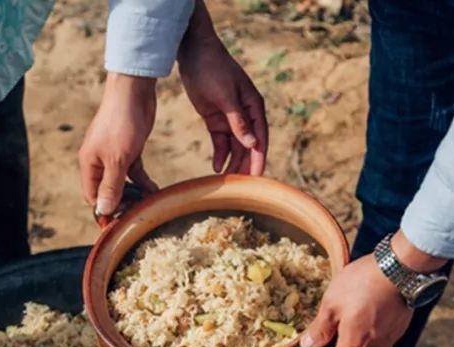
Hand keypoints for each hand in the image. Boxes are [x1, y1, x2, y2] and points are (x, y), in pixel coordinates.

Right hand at [78, 73, 158, 215]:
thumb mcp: (117, 160)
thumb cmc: (121, 124)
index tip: (120, 225)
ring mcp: (115, 156)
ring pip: (123, 184)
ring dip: (135, 195)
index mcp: (88, 164)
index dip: (104, 212)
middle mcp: (98, 161)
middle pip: (107, 192)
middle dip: (121, 205)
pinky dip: (144, 183)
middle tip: (139, 217)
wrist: (134, 94)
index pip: (92, 197)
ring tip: (149, 207)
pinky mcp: (130, 150)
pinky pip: (135, 173)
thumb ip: (111, 186)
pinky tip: (155, 192)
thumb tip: (103, 210)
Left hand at [178, 7, 266, 175]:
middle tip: (242, 187)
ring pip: (235, 147)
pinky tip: (216, 167)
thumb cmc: (213, 68)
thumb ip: (239, 121)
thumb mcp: (226, 96)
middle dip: (245, 165)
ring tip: (227, 182)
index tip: (256, 177)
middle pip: (248, 146)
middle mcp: (246, 115)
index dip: (259, 159)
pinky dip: (219, 154)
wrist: (193, 50)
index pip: (260, 139)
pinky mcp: (215, 119)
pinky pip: (221, 142)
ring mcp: (230, 118)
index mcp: (254, 108)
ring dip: (232, 163)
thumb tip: (252, 144)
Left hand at [300, 253, 413, 346]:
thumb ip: (320, 328)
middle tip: (323, 340)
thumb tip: (309, 344)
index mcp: (354, 346)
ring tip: (344, 333)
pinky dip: (368, 344)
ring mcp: (388, 342)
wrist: (399, 269)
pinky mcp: (397, 331)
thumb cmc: (364, 283)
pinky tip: (363, 325)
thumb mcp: (332, 303)